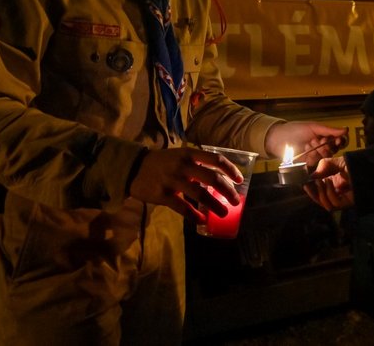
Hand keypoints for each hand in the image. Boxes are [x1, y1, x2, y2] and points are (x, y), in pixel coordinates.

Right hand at [128, 147, 243, 223]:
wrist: (134, 168)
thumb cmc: (162, 163)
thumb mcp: (179, 156)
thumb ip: (196, 165)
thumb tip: (219, 181)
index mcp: (189, 154)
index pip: (216, 159)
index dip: (230, 169)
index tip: (240, 180)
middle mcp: (183, 165)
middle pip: (212, 178)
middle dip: (227, 191)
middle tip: (235, 202)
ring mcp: (172, 180)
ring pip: (200, 194)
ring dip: (214, 205)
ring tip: (223, 213)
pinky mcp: (162, 195)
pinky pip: (182, 207)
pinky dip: (194, 215)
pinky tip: (201, 220)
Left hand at [266, 121, 347, 166]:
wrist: (278, 138)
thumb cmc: (295, 129)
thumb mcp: (313, 127)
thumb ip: (329, 130)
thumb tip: (346, 129)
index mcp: (324, 136)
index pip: (338, 140)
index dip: (340, 141)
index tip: (338, 140)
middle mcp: (322, 146)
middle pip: (334, 150)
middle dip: (327, 146)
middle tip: (318, 141)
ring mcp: (315, 155)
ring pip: (326, 156)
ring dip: (319, 149)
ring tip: (310, 143)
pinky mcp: (308, 163)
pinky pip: (316, 161)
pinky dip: (312, 155)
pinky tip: (306, 149)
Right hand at [303, 156, 354, 210]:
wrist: (370, 166)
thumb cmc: (355, 163)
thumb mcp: (336, 162)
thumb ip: (324, 166)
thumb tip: (312, 176)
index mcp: (334, 186)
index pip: (319, 194)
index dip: (311, 191)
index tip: (305, 183)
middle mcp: (338, 194)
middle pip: (322, 202)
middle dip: (313, 194)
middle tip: (308, 185)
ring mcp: (344, 199)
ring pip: (327, 205)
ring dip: (321, 194)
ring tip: (320, 181)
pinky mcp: (349, 202)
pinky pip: (335, 204)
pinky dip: (329, 194)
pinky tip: (329, 182)